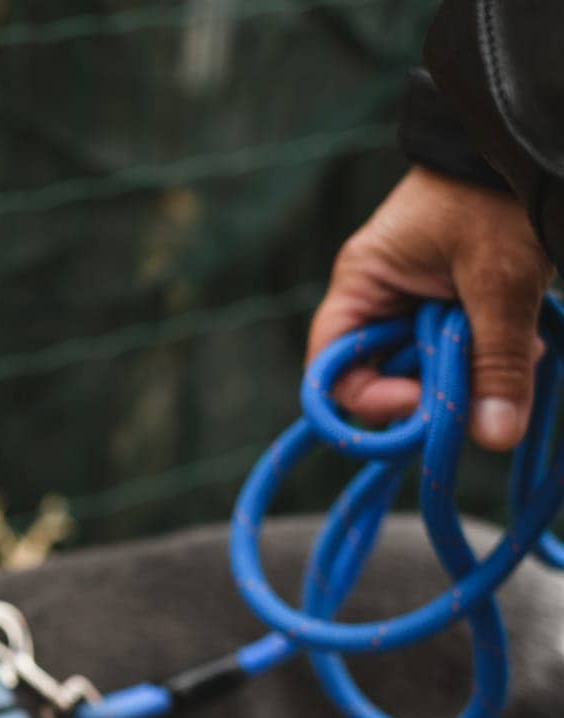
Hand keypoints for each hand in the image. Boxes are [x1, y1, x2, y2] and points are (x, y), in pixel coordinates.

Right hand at [307, 166, 554, 449]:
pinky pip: (460, 350)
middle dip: (439, 388)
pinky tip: (528, 340)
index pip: (332, 370)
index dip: (372, 401)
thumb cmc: (496, 196)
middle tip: (494, 383)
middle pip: (386, 377)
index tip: (428, 405)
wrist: (527, 137)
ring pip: (430, 367)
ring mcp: (415, 301)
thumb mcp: (500, 280)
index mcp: (363, 285)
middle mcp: (379, 298)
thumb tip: (495, 437)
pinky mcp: (450, 303)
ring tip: (524, 349)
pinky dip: (492, 356)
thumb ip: (496, 359)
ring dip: (475, 372)